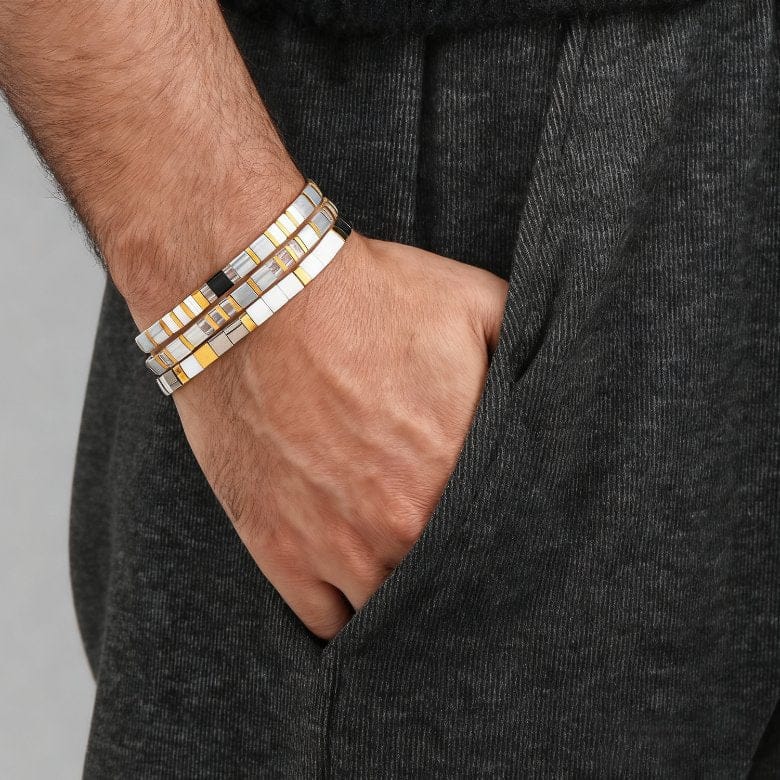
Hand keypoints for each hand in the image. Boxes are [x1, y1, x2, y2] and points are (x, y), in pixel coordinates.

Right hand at [172, 230, 507, 639]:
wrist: (257, 297)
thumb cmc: (367, 296)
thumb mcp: (475, 303)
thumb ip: (525, 355)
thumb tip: (557, 387)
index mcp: (457, 474)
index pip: (503, 546)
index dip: (499, 547)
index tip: (490, 537)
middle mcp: (402, 526)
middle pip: (448, 587)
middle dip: (453, 575)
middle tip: (447, 556)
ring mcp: (336, 548)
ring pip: (387, 613)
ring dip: (398, 596)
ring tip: (400, 570)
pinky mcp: (278, 551)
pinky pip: (324, 621)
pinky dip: (342, 614)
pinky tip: (352, 588)